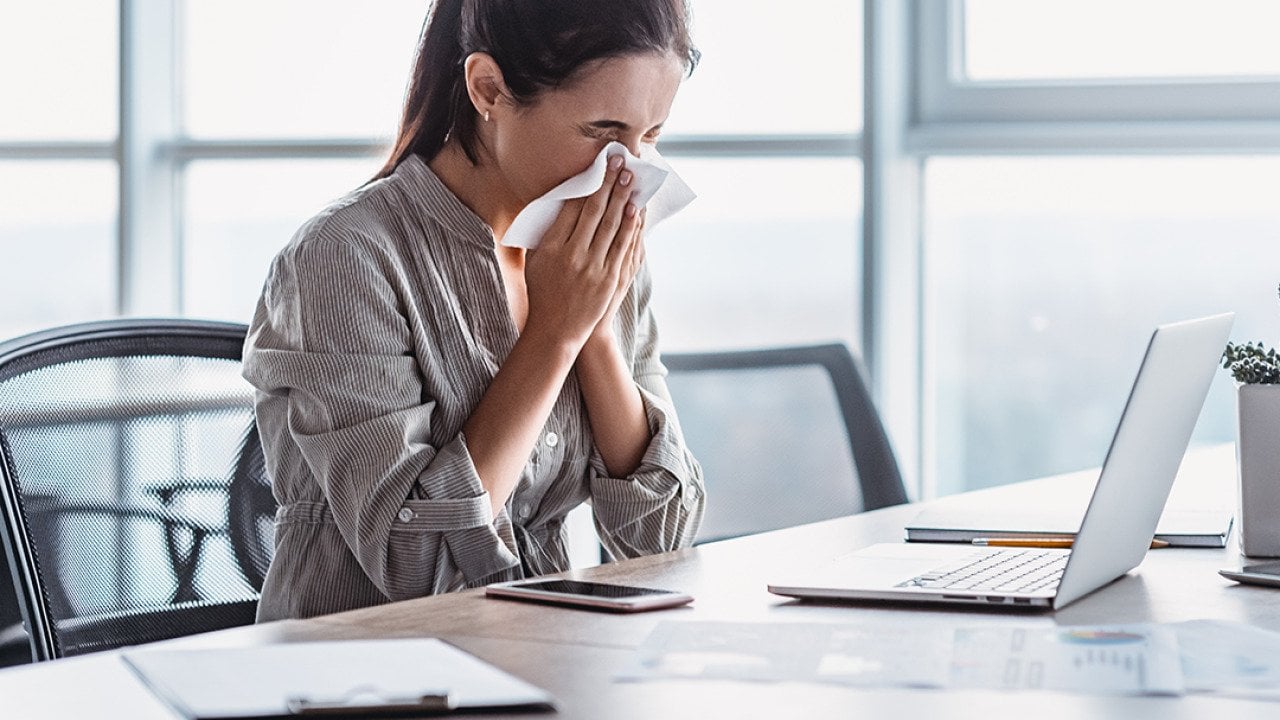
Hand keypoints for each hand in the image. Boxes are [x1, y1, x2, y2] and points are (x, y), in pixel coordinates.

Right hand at [523, 156, 642, 349]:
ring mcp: (594, 268)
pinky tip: (636, 209)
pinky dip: (631, 226)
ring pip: (613, 225)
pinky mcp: (610, 279)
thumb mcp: (536, 261)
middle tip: (619, 162)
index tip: (596, 167)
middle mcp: (573, 255)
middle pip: (594, 211)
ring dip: (623, 198)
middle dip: (608, 183)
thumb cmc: (543, 291)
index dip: (587, 185)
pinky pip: (623, 246)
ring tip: (631, 178)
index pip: (572, 208)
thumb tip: (563, 204)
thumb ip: (546, 233)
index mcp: (551, 248)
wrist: (557, 330)